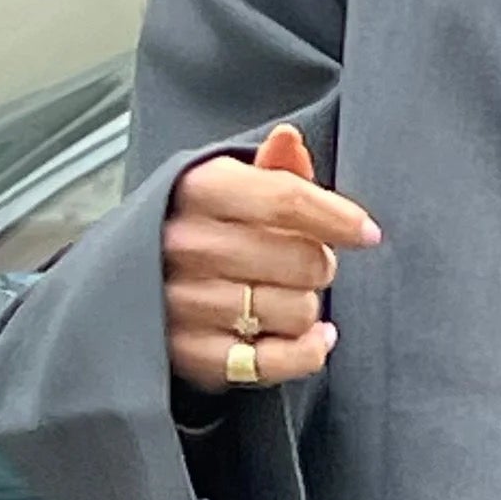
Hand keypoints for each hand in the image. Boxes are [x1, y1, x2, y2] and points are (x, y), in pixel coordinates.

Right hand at [165, 122, 378, 396]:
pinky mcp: (194, 355)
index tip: (366, 233)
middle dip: (319, 265)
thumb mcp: (228, 187)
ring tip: (284, 298)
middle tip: (306, 266)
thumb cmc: (201, 231)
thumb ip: (270, 170)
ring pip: (297, 311)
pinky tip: (316, 338)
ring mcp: (187, 303)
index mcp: (198, 190)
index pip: (286, 200)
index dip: (338, 218)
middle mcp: (187, 246)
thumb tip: (288, 138)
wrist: (134, 286)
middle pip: (301, 260)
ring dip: (307, 309)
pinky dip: (309, 352)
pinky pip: (279, 361)